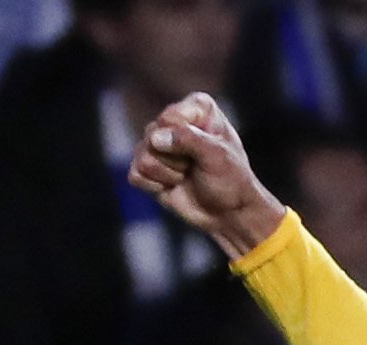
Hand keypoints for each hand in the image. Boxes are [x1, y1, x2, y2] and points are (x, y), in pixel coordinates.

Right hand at [130, 89, 289, 258]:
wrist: (230, 214)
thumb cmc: (231, 181)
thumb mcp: (218, 156)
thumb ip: (189, 139)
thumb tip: (155, 138)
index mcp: (197, 108)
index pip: (170, 117)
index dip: (184, 140)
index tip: (208, 152)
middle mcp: (174, 120)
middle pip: (153, 136)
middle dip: (176, 159)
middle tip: (196, 167)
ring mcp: (157, 143)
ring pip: (143, 156)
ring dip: (168, 174)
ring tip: (186, 176)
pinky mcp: (147, 167)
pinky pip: (135, 174)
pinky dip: (155, 186)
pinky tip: (173, 186)